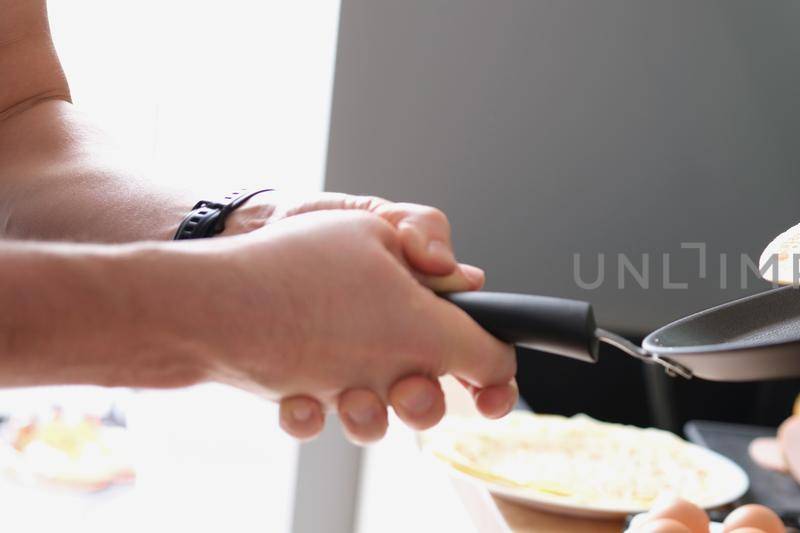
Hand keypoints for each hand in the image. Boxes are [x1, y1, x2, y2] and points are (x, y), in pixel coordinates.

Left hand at [208, 210, 517, 443]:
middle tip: (407, 388)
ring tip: (347, 395)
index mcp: (423, 311)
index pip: (475, 352)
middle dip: (423, 405)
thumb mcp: (378, 215)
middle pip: (428, 399)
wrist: (232, 239)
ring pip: (372, 420)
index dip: (492, 379)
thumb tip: (456, 272)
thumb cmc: (311, 227)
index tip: (491, 398)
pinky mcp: (297, 386)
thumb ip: (428, 232)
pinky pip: (310, 420)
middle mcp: (388, 348)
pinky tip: (295, 396)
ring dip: (368, 416)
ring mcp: (343, 371)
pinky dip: (306, 415)